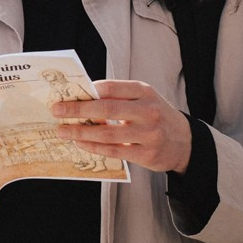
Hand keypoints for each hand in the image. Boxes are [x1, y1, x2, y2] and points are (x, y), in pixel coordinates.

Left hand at [54, 80, 192, 173]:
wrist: (184, 142)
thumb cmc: (155, 116)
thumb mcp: (144, 99)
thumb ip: (119, 98)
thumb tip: (82, 98)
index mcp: (145, 92)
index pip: (112, 87)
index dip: (88, 90)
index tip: (67, 93)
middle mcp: (148, 111)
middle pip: (107, 109)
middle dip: (78, 110)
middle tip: (57, 111)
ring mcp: (149, 134)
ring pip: (108, 133)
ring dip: (81, 132)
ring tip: (63, 131)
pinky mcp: (147, 154)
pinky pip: (114, 151)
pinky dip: (94, 147)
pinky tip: (80, 144)